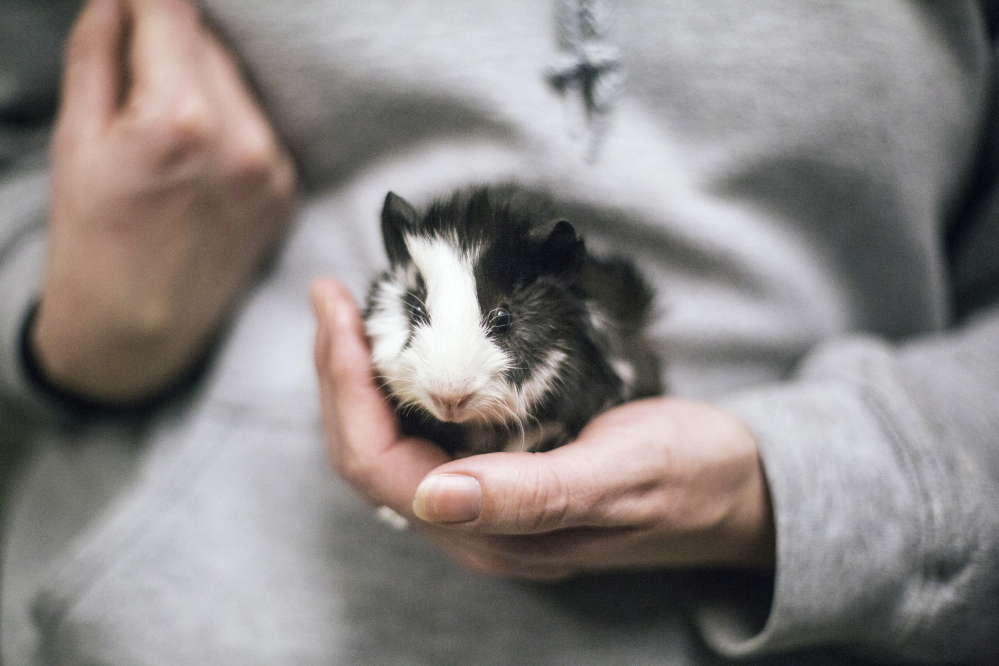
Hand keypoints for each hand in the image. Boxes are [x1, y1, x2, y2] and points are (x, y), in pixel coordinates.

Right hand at [32, 0, 296, 403]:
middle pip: (210, 44)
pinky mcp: (286, 192)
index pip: (174, 11)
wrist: (137, 336)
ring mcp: (273, 170)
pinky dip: (228, 122)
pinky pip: (257, 127)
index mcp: (182, 120)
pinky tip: (194, 157)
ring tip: (161, 126)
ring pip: (238, 84)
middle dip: (170, 39)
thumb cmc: (92, 243)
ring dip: (202, 81)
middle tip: (132, 67)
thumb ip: (100, 53)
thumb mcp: (76, 139)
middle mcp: (243, 140)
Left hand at [312, 278, 774, 580]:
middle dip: (337, 375)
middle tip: (330, 297)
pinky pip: (423, 436)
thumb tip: (433, 497)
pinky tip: (401, 348)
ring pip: (388, 446)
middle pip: (368, 455)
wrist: (740, 491)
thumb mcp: (619, 474)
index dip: (343, 390)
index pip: (378, 464)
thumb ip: (530, 495)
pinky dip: (398, 387)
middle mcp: (473, 526)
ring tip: (350, 314)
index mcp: (491, 534)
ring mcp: (484, 505)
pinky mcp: (501, 478)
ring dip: (360, 379)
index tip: (335, 312)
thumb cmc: (690, 476)